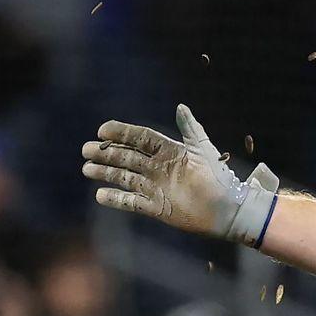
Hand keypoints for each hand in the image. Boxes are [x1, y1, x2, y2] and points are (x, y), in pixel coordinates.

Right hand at [81, 104, 277, 244]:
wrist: (229, 210)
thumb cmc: (220, 178)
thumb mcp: (204, 150)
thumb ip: (191, 128)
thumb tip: (180, 106)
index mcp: (169, 151)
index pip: (139, 138)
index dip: (121, 133)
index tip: (102, 130)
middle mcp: (159, 168)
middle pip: (127, 157)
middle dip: (106, 153)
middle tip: (86, 150)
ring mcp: (156, 188)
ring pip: (125, 177)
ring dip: (106, 173)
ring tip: (87, 169)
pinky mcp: (157, 208)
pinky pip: (131, 202)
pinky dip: (116, 199)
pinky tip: (100, 195)